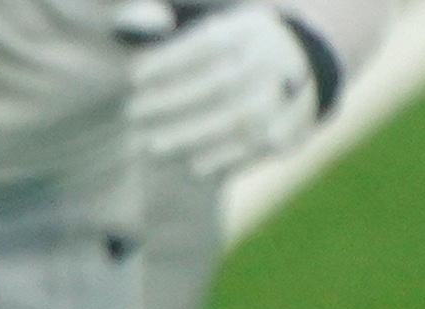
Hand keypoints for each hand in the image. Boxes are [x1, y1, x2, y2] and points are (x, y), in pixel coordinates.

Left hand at [128, 3, 320, 178]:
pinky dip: (222, 159)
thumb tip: (130, 25)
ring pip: (237, 118)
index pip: (207, 43)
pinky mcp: (293, 128)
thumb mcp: (207, 33)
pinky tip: (190, 167)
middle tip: (131, 113)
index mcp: (251, 30)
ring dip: (189, 136)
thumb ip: (165, 27)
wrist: (294, 75)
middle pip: (219, 83)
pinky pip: (257, 147)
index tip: (133, 76)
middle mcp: (275, 59)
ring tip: (148, 147)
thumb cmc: (226, 56)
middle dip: (170, 101)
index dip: (169, 60)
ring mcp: (288, 94)